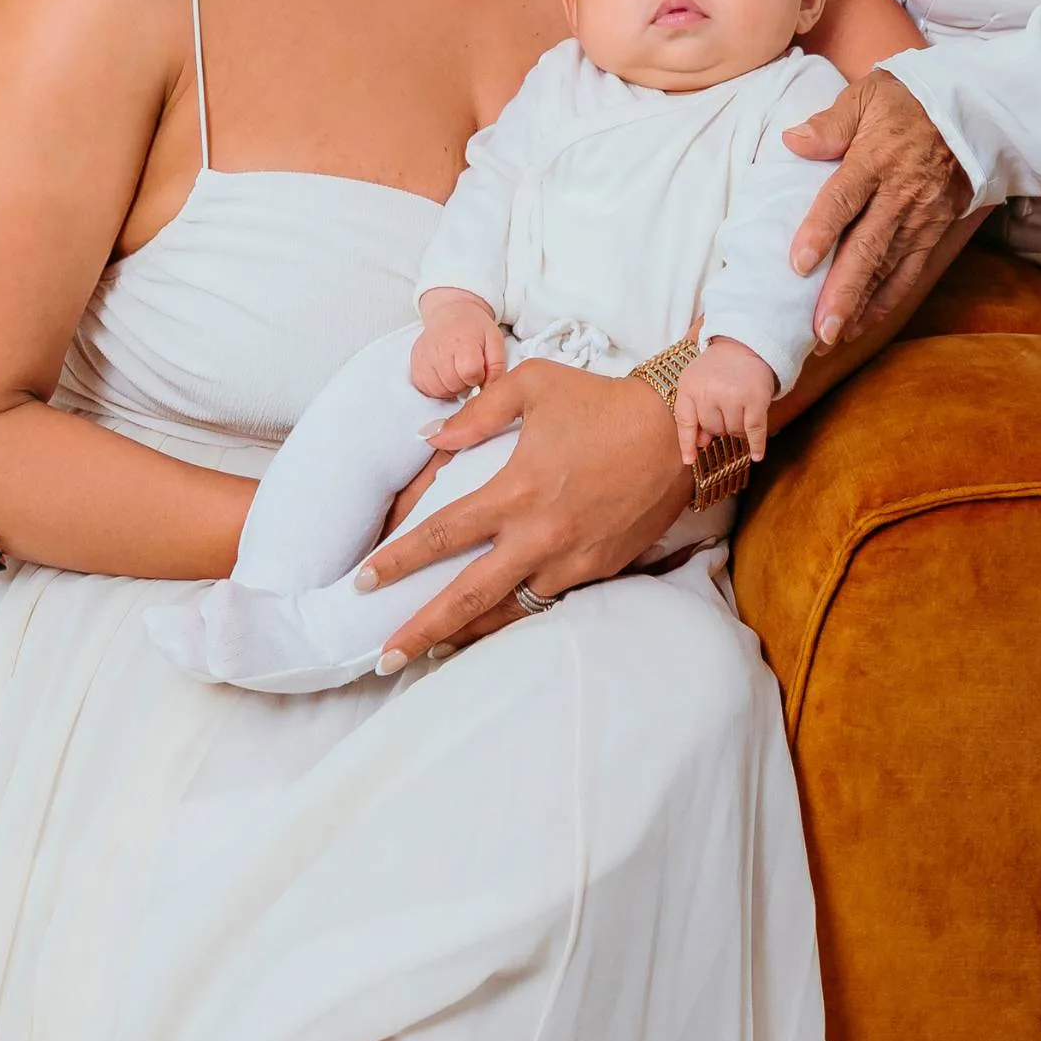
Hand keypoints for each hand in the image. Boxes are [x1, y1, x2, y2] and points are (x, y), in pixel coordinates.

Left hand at [358, 357, 690, 664]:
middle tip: (384, 655)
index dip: (399, 560)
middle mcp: (540, 535)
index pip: (444, 534)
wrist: (676, 434)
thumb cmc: (600, 402)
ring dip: (465, 634)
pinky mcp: (597, 570)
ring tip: (428, 652)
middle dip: (422, 629)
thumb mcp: (534, 385)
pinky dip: (513, 619)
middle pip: (469, 595)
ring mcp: (571, 560)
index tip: (364, 581)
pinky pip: (546, 603)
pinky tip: (490, 627)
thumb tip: (429, 437)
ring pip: (508, 611)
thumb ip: (476, 411)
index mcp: (517, 491)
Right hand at [410, 289, 505, 399]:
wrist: (451, 312)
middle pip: (453, 384)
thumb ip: (497, 368)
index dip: (477, 377)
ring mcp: (425, 356)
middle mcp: (440, 348)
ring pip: (439, 390)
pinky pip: (425, 388)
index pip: (470, 373)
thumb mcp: (494, 341)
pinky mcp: (415, 363)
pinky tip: (444, 374)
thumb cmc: (473, 328)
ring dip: (450, 387)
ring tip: (456, 371)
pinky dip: (436, 387)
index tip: (478, 369)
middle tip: (467, 370)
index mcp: (463, 342)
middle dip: (464, 383)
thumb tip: (491, 391)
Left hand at [675, 335, 775, 463]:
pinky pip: (755, 432)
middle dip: (720, 425)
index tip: (689, 460)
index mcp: (689, 387)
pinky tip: (757, 455)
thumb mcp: (696, 382)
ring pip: (734, 432)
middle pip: (713, 430)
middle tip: (727, 409)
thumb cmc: (717, 368)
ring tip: (741, 409)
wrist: (745, 344)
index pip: (685, 422)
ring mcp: (732, 396)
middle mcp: (709, 392)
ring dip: (738, 428)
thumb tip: (701, 444)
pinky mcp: (755, 400)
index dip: (687, 444)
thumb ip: (693, 411)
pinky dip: (757, 446)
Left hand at [783, 69, 971, 345]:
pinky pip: (909, 272)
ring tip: (831, 339)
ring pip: (888, 269)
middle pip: (868, 248)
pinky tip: (861, 324)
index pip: (844, 199)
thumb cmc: (906, 101)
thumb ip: (830, 124)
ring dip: (860, 306)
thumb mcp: (866, 97)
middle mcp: (901, 195)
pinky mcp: (935, 231)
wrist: (969, 109)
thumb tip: (791, 141)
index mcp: (877, 158)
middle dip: (843, 292)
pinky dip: (885, 301)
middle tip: (818, 330)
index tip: (797, 263)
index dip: (821, 232)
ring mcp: (922, 218)